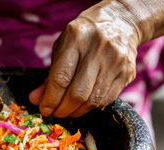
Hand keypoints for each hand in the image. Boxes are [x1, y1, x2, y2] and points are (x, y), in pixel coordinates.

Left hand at [29, 1, 140, 117]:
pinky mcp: (127, 73)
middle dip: (63, 109)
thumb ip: (49, 75)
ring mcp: (116, 61)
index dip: (51, 99)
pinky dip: (91, 107)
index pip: (61, 77)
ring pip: (93, 100)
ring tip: (68, 110)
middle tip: (55, 113)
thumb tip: (36, 100)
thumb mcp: (62, 48)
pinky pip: (106, 100)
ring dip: (76, 111)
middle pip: (78, 93)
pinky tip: (83, 105)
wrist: (119, 23)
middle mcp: (98, 49)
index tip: (44, 109)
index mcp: (76, 38)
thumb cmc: (83, 38)